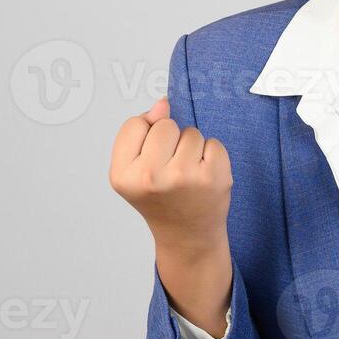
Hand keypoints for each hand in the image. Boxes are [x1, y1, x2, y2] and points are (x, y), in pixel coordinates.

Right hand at [109, 97, 233, 323]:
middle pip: (165, 124)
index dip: (146, 137)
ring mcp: (185, 177)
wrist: (187, 235)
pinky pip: (213, 142)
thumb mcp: (133, 169)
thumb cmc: (160, 198)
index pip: (136, 123)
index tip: (149, 160)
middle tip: (170, 169)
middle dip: (170, 139)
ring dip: (192, 148)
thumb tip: (162, 104)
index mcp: (123, 175)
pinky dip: (211, 156)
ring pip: (191, 132)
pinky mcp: (214, 177)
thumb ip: (140, 132)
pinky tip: (204, 177)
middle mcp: (151, 177)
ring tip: (188, 175)